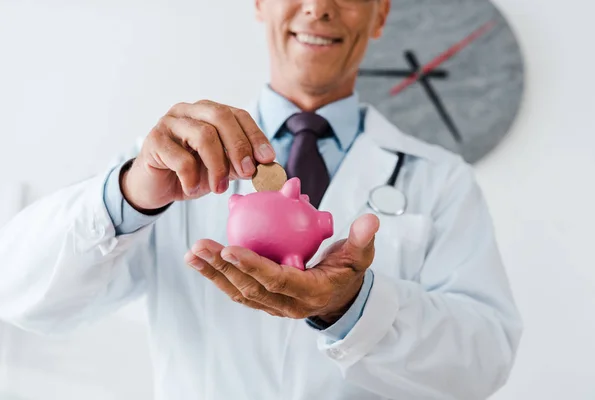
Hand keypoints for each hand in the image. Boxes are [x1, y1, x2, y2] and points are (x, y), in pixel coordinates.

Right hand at [122, 100, 275, 211]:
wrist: (156, 187)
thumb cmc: (192, 174)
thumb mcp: (222, 169)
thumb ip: (242, 164)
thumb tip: (268, 166)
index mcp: (209, 112)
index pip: (238, 115)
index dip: (255, 136)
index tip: (268, 159)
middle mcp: (189, 111)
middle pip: (221, 117)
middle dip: (239, 146)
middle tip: (248, 173)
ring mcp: (169, 123)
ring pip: (203, 135)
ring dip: (217, 166)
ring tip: (219, 189)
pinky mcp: (153, 141)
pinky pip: (180, 158)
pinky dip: (192, 178)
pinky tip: (192, 189)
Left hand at [184, 214, 379, 321]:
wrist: (341, 298)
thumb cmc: (349, 272)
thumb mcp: (360, 257)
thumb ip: (363, 239)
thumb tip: (370, 219)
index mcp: (310, 292)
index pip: (277, 280)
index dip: (253, 266)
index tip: (230, 247)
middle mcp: (287, 305)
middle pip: (249, 288)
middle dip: (222, 268)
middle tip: (199, 246)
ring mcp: (273, 306)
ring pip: (238, 292)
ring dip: (213, 273)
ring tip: (192, 254)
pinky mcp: (264, 301)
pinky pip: (238, 290)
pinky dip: (218, 276)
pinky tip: (201, 261)